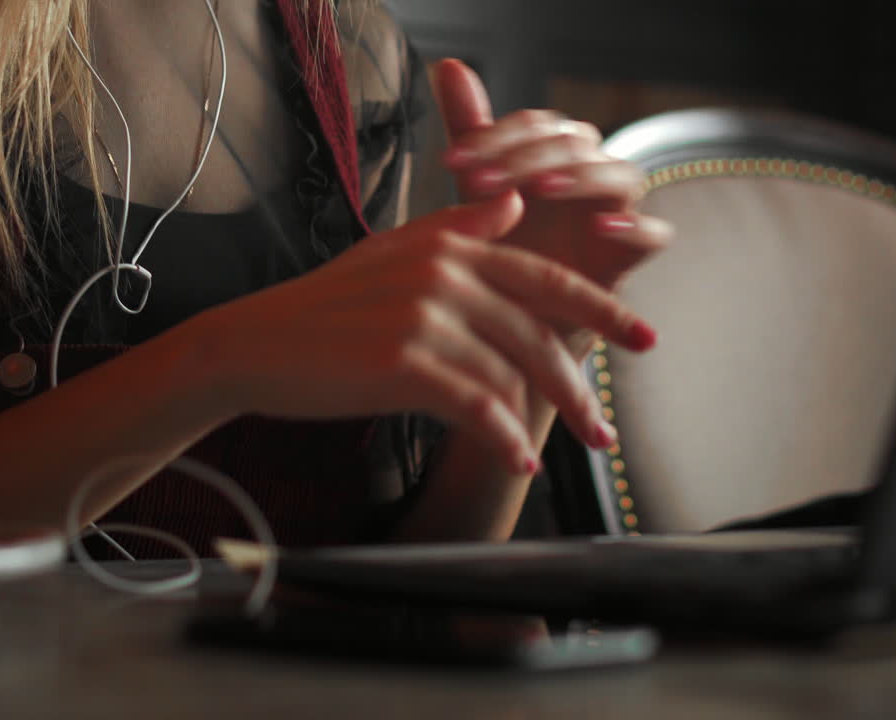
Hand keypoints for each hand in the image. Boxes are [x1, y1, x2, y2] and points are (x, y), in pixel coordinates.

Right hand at [199, 195, 655, 473]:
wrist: (252, 344)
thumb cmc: (325, 307)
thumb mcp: (394, 254)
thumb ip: (460, 229)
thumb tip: (516, 209)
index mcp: (450, 244)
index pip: (545, 277)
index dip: (600, 309)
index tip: (643, 339)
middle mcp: (445, 272)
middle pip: (537, 334)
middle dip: (577, 388)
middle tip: (604, 432)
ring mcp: (424, 314)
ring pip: (509, 374)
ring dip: (540, 424)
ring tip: (557, 457)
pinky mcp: (403, 360)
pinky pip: (474, 405)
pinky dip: (502, 438)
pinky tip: (520, 463)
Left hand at [432, 59, 671, 293]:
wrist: (511, 318)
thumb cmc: (501, 246)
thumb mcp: (475, 190)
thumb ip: (470, 128)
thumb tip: (450, 65)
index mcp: (556, 152)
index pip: (536, 125)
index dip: (495, 136)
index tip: (450, 161)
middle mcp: (590, 174)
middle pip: (577, 143)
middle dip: (527, 157)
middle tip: (480, 182)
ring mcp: (615, 211)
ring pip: (621, 174)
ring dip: (582, 177)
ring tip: (542, 188)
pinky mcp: (631, 256)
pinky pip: (654, 233)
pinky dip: (635, 227)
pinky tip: (602, 226)